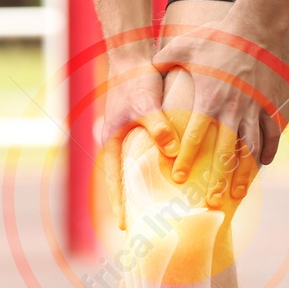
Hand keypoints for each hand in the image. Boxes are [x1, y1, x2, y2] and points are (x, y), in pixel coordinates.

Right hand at [99, 41, 179, 230]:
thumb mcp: (145, 103)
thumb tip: (172, 151)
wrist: (134, 57)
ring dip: (148, 191)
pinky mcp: (145, 132)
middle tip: (143, 230)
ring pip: (139, 171)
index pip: (113, 179)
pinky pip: (151, 157)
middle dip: (134, 204)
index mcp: (112, 142)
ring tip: (162, 214)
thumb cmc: (136, 80)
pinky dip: (160, 172)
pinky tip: (175, 184)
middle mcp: (120, 144)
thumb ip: (158, 127)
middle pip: (125, 181)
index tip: (122, 225)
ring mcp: (131, 139)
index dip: (119, 203)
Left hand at [152, 13, 288, 206]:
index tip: (179, 178)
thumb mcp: (182, 45)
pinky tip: (262, 166)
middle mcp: (232, 109)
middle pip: (225, 153)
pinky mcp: (268, 104)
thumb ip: (163, 61)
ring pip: (249, 149)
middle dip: (217, 179)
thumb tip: (147, 69)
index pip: (195, 137)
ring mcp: (253, 109)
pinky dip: (268, 151)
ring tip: (237, 194)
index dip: (186, 159)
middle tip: (210, 200)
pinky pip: (271, 133)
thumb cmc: (217, 35)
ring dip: (244, 174)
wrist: (256, 26)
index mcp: (209, 99)